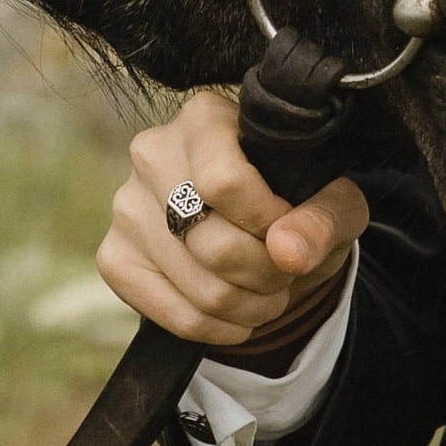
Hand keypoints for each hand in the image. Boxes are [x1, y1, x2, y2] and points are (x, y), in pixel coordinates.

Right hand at [96, 87, 369, 351]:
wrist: (255, 230)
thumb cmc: (297, 201)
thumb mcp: (332, 200)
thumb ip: (322, 219)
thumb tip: (288, 252)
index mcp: (205, 118)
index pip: (224, 182)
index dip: (268, 222)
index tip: (289, 229)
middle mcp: (152, 153)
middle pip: (214, 244)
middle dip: (267, 274)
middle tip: (285, 270)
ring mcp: (126, 207)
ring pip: (200, 287)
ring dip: (251, 306)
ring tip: (267, 291)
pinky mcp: (114, 257)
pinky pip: (174, 316)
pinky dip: (218, 327)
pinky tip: (236, 312)